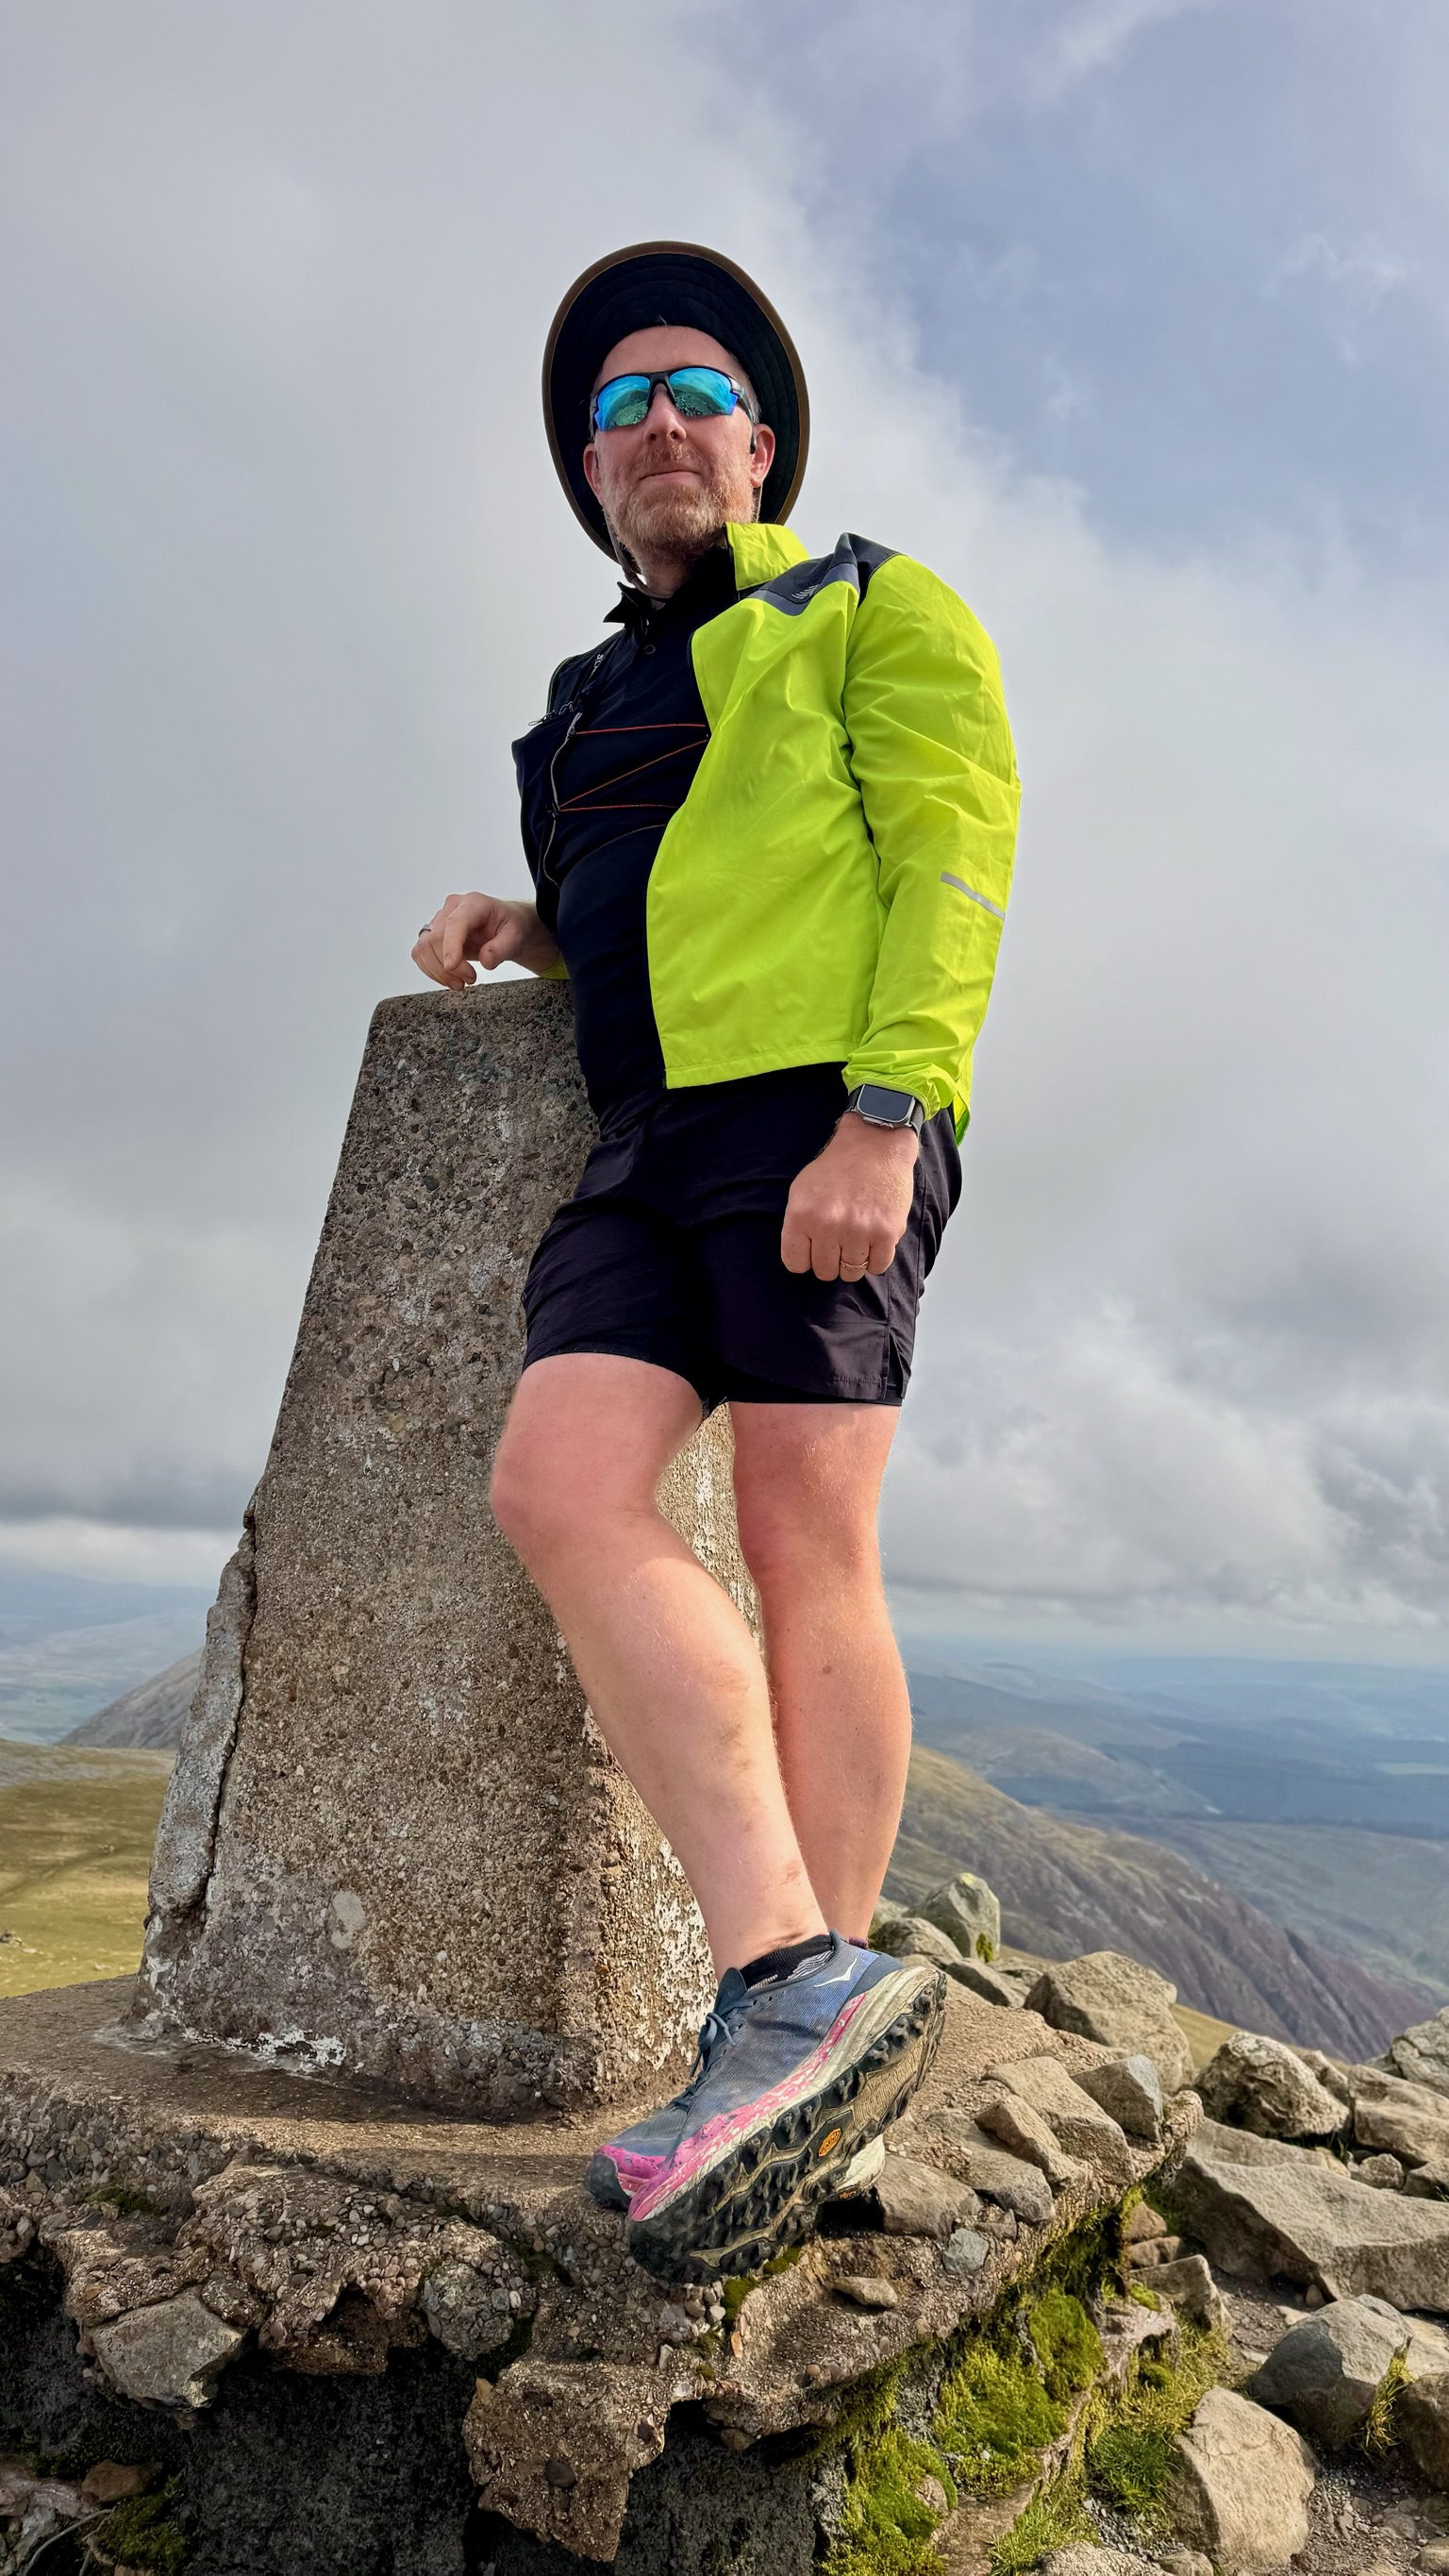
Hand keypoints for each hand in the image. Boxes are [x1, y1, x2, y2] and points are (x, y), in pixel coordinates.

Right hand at [412, 893, 559, 989]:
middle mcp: (452, 908)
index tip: (452, 966)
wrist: (505, 927)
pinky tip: (449, 978)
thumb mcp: (515, 937)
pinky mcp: (433, 934)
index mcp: (474, 903)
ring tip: (460, 983)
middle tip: (470, 979)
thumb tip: (486, 961)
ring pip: (423, 947)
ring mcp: (440, 920)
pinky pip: (421, 954)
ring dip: (438, 971)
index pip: (455, 923)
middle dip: (450, 966)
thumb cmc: (510, 927)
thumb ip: (502, 948)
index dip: (450, 945)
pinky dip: (432, 971)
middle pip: (435, 938)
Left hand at [781, 1114, 918, 1280]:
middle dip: (830, 1261)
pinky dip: (875, 1260)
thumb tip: (804, 1259)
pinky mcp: (887, 1232)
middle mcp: (828, 1226)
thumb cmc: (837, 1167)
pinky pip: (877, 1267)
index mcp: (802, 1215)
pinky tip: (873, 1242)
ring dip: (853, 1261)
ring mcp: (859, 1231)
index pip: (795, 1264)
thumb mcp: (801, 1190)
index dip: (805, 1259)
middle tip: (839, 1242)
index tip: (814, 1249)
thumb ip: (797, 1225)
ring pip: (851, 1273)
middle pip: (824, 1271)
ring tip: (857, 1239)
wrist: (875, 1144)